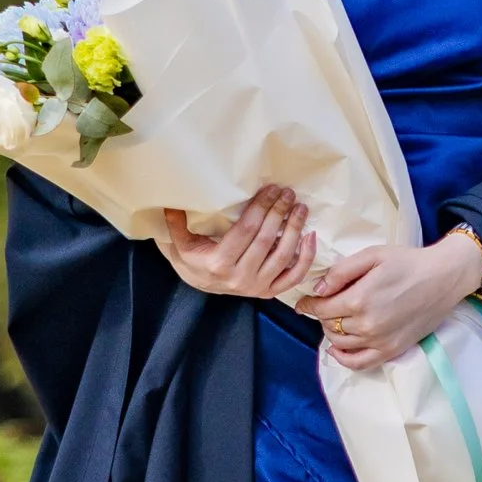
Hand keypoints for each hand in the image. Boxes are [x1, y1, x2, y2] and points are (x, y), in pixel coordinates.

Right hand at [155, 187, 317, 303]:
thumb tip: (170, 202)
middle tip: (288, 193)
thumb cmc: (193, 259)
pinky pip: (293, 277)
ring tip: (300, 208)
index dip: (261, 208)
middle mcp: (239, 278)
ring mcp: (256, 287)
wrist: (201, 284)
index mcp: (219, 263)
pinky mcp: (268, 292)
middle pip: (266, 240)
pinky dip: (306, 258)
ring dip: (294, 230)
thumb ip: (176, 224)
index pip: (246, 230)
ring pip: (282, 257)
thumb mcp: (180, 243)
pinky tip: (310, 236)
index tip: (272, 189)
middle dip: (279, 213)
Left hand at [302, 231, 481, 370]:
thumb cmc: (408, 261)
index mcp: (359, 299)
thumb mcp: (373, 255)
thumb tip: (318, 289)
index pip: (321, 308)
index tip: (304, 301)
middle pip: (329, 325)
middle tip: (326, 305)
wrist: (443, 277)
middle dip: (323, 315)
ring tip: (336, 320)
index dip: (309, 304)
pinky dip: (343, 358)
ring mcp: (379, 341)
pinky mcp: (392, 350)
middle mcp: (367, 325)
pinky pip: (359, 363)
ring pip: (340, 344)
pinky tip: (338, 348)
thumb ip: (342, 271)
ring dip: (332, 332)